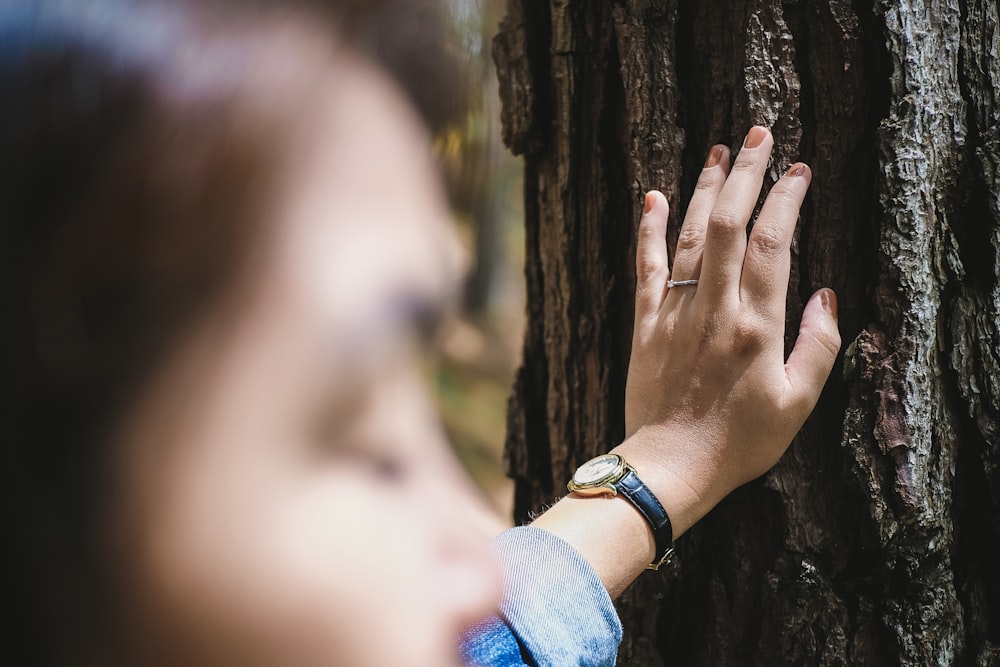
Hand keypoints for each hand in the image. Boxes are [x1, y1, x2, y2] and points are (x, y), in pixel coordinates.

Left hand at [620, 126, 840, 533]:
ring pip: (687, 236)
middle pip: (727, 224)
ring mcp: (674, 313)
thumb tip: (825, 293)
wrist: (671, 466)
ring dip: (702, 190)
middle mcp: (714, 308)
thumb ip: (818, 345)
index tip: (799, 170)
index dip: (786, 199)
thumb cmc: (740, 441)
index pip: (772, 243)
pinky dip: (647, 230)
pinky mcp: (644, 325)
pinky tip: (649, 196)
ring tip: (717, 152)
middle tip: (758, 135)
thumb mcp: (798, 403)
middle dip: (746, 174)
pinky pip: (644, 267)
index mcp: (757, 325)